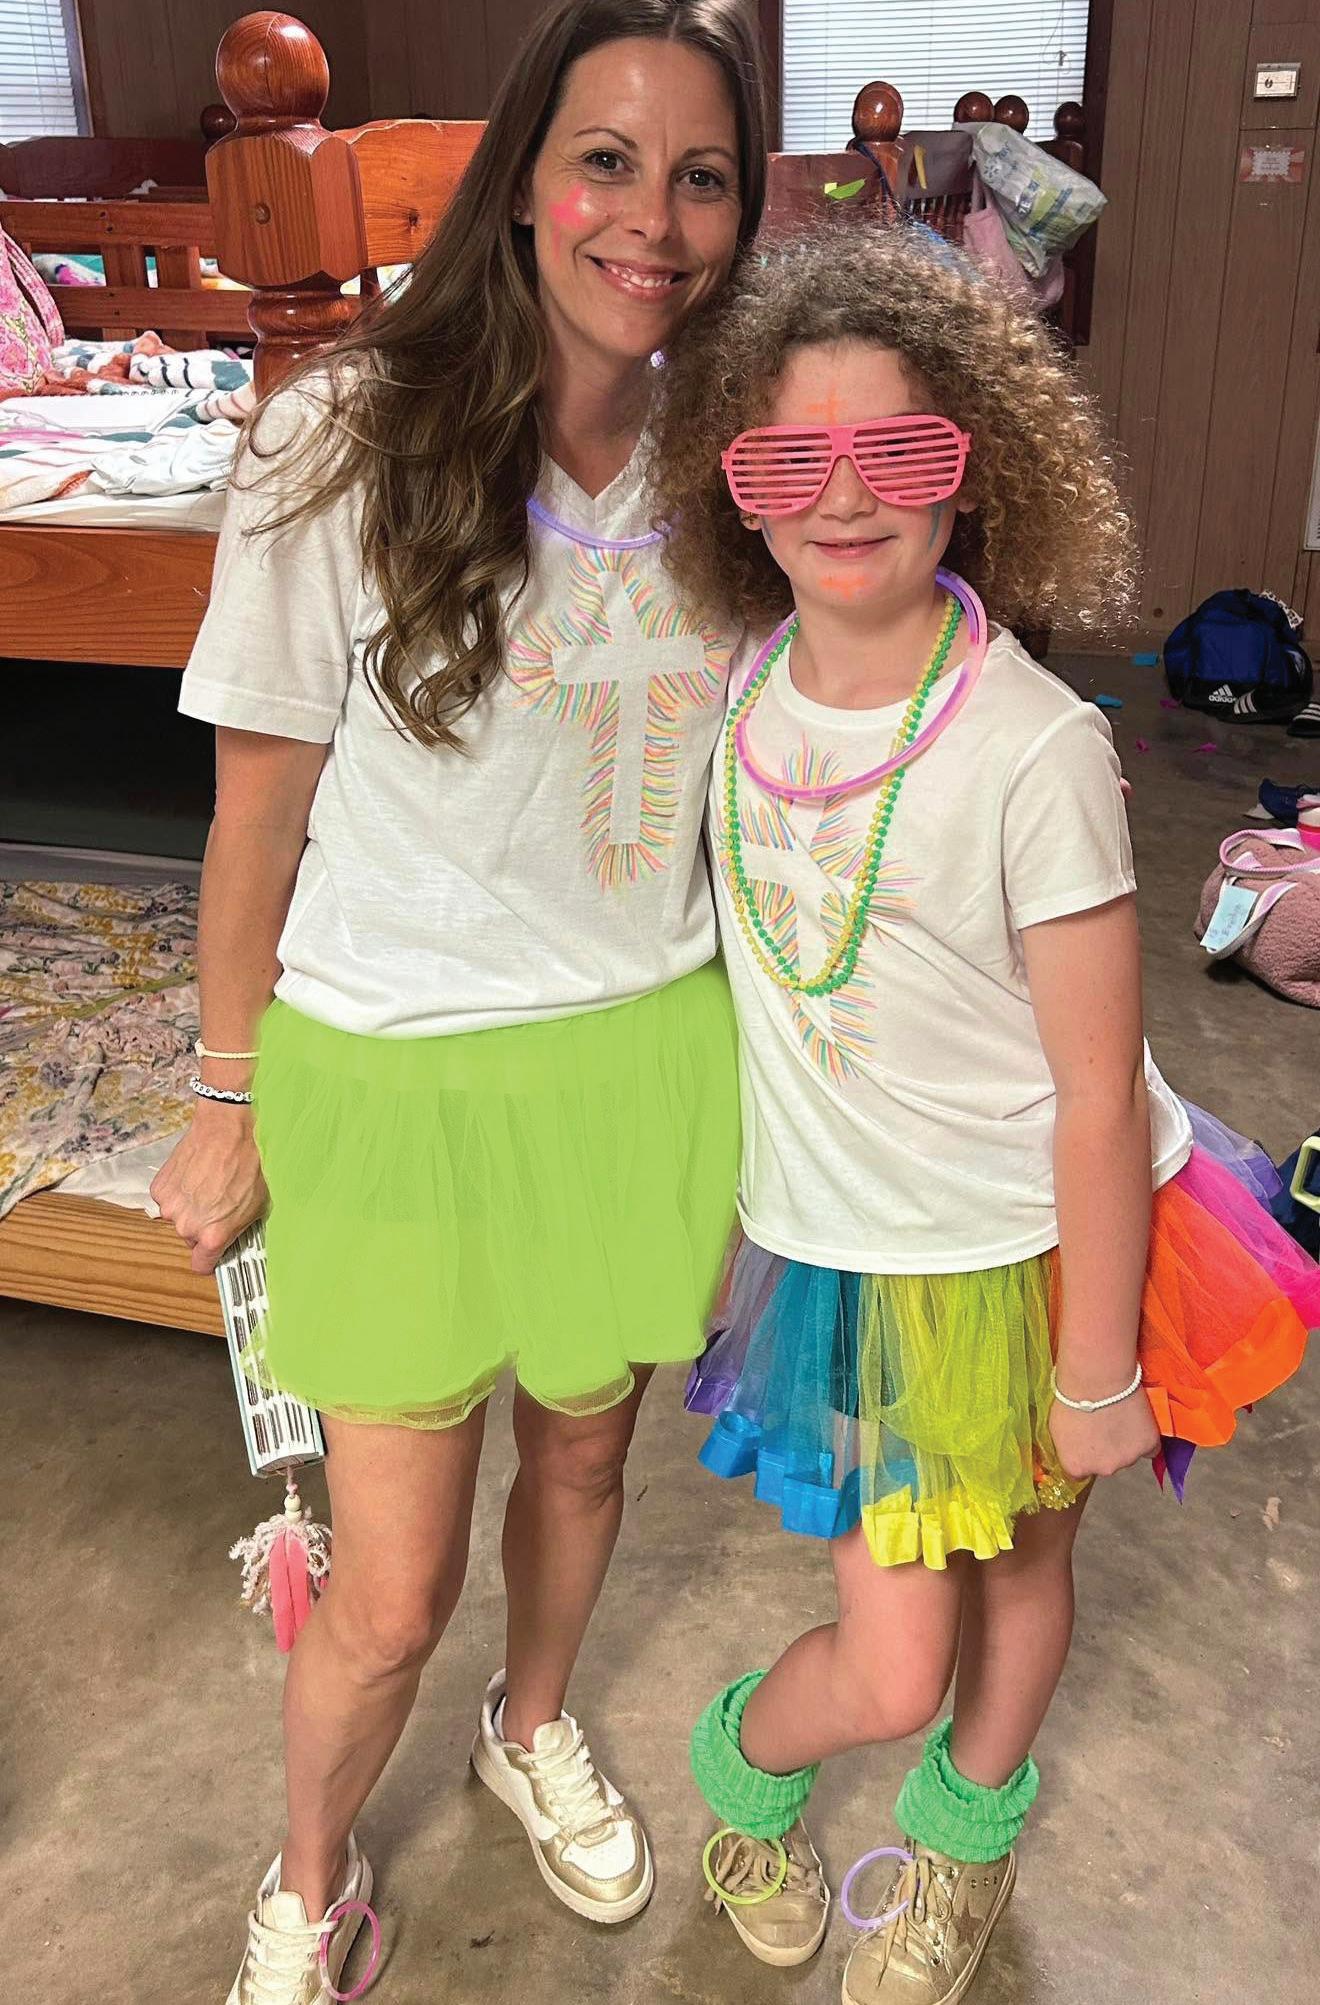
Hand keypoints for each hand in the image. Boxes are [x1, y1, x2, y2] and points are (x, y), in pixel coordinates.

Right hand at [149, 1102, 267, 1273]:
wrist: (228, 1128)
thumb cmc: (249, 1164)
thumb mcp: (258, 1205)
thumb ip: (240, 1229)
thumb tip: (235, 1241)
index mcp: (213, 1235)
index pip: (201, 1265)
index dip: (209, 1258)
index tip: (213, 1251)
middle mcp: (187, 1225)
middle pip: (191, 1237)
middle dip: (202, 1225)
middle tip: (217, 1202)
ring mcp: (170, 1206)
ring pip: (178, 1217)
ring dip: (189, 1206)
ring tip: (207, 1183)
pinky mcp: (159, 1188)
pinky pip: (168, 1198)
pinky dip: (178, 1190)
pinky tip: (194, 1174)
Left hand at [1049, 1388, 1160, 1480]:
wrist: (1097, 1378)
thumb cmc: (1072, 1396)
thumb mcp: (1057, 1427)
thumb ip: (1069, 1446)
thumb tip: (1074, 1448)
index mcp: (1076, 1465)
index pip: (1080, 1472)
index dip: (1084, 1456)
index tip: (1086, 1443)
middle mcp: (1103, 1469)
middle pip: (1106, 1465)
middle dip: (1104, 1450)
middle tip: (1103, 1425)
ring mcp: (1128, 1459)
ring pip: (1128, 1456)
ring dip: (1125, 1443)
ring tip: (1118, 1417)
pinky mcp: (1148, 1446)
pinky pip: (1150, 1448)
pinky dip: (1144, 1438)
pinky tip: (1136, 1422)